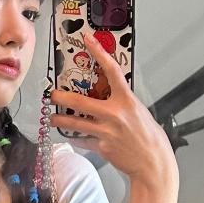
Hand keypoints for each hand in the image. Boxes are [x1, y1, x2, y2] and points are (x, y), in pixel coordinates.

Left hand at [47, 34, 176, 183]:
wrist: (152, 162)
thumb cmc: (148, 135)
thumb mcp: (138, 111)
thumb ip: (122, 101)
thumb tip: (106, 92)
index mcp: (126, 101)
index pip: (111, 70)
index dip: (99, 52)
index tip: (88, 39)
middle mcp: (114, 114)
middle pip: (79, 101)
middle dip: (60, 97)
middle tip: (51, 95)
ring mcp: (106, 132)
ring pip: (74, 123)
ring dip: (59, 120)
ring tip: (52, 118)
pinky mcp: (101, 147)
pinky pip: (81, 140)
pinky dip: (75, 138)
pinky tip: (70, 136)